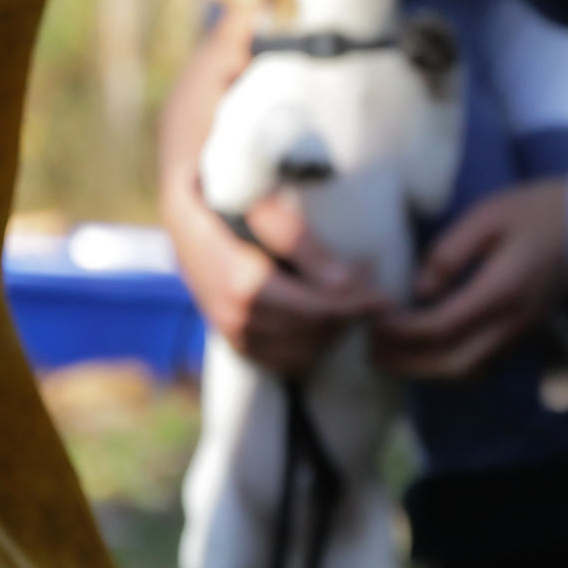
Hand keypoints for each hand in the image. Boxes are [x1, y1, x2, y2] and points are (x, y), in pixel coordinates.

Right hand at [171, 192, 387, 377]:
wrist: (184, 219)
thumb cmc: (227, 203)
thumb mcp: (263, 208)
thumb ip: (302, 243)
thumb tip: (345, 283)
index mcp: (244, 285)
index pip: (315, 311)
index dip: (355, 306)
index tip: (383, 296)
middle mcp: (236, 317)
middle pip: (314, 332)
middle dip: (350, 316)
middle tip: (375, 293)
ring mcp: (234, 334)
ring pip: (304, 353)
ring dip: (335, 333)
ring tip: (353, 305)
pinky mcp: (237, 343)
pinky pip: (286, 363)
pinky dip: (314, 349)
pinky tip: (328, 325)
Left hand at [372, 180, 567, 380]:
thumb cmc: (538, 209)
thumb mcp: (488, 215)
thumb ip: (450, 252)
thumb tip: (419, 289)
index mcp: (501, 291)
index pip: (441, 327)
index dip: (402, 331)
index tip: (373, 320)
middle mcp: (512, 322)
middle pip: (453, 363)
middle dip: (408, 362)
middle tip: (371, 351)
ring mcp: (521, 331)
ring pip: (469, 370)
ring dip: (427, 369)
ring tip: (393, 355)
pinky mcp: (525, 331)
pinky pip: (482, 362)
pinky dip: (449, 364)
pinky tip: (428, 350)